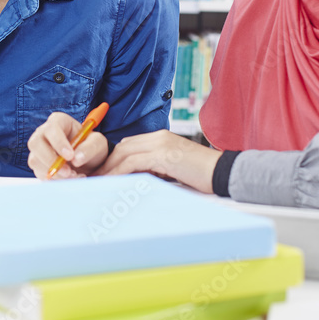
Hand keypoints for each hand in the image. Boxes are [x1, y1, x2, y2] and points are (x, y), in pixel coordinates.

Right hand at [27, 112, 109, 178]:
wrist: (88, 161)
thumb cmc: (91, 147)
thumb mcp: (98, 143)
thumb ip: (90, 147)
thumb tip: (76, 158)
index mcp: (59, 121)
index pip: (52, 128)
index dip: (58, 142)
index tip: (70, 156)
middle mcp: (44, 133)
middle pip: (35, 143)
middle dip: (51, 160)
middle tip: (68, 172)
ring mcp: (38, 149)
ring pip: (35, 160)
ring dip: (54, 173)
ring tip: (74, 176)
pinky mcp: (38, 164)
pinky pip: (39, 173)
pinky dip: (54, 180)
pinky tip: (69, 179)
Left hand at [93, 129, 220, 193]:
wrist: (223, 173)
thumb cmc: (201, 174)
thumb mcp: (174, 167)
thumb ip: (155, 168)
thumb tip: (135, 179)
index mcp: (161, 138)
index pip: (129, 145)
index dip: (113, 159)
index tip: (103, 173)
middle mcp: (159, 137)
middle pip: (123, 147)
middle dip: (107, 163)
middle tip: (95, 178)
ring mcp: (161, 144)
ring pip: (125, 153)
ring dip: (110, 169)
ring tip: (99, 182)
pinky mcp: (164, 154)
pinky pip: (134, 162)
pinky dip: (120, 172)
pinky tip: (114, 182)